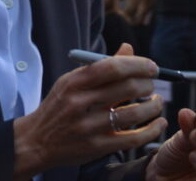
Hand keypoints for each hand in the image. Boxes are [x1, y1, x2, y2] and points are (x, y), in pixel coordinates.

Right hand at [13, 44, 166, 178]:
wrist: (36, 141)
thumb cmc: (58, 107)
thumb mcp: (71, 82)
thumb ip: (100, 66)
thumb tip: (128, 48)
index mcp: (74, 82)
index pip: (112, 67)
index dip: (138, 64)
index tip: (152, 66)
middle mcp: (81, 103)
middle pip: (127, 88)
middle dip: (147, 84)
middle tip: (151, 84)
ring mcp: (89, 127)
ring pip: (134, 113)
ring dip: (153, 106)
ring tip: (156, 102)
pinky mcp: (97, 147)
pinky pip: (133, 139)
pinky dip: (151, 130)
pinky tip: (159, 124)